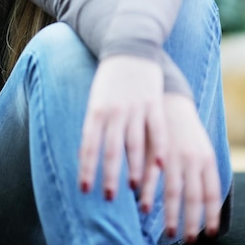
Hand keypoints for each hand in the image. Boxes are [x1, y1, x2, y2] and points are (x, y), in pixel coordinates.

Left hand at [78, 55, 165, 200]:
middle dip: (110, 175)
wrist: (129, 47)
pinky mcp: (153, 103)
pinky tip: (160, 166)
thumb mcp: (95, 100)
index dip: (87, 168)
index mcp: (96, 110)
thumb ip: (94, 126)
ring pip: (135, 143)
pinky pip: (157, 130)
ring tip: (132, 189)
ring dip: (134, 168)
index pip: (89, 144)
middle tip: (109, 197)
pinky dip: (158, 148)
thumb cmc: (109, 79)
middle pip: (112, 148)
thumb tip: (86, 157)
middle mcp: (115, 110)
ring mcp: (136, 107)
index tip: (85, 189)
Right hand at [140, 93, 221, 242]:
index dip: (211, 215)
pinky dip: (149, 194)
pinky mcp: (154, 149)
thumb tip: (208, 203)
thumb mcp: (202, 148)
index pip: (212, 192)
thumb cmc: (186, 129)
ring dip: (171, 215)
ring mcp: (173, 154)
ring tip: (170, 233)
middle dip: (191, 222)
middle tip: (189, 240)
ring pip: (173, 190)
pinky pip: (152, 176)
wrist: (170, 98)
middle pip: (193, 197)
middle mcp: (192, 158)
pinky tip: (146, 208)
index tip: (210, 233)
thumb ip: (205, 172)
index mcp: (206, 158)